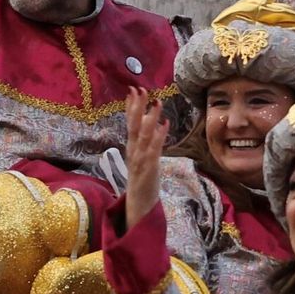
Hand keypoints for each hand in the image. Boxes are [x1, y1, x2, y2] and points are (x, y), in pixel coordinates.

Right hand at [124, 87, 168, 229]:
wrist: (139, 203)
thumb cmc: (141, 179)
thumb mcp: (139, 156)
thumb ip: (141, 140)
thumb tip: (145, 121)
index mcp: (131, 146)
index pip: (129, 122)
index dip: (131, 106)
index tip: (132, 89)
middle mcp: (133, 150)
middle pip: (134, 125)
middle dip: (137, 107)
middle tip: (141, 89)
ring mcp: (140, 159)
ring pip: (144, 135)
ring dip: (150, 118)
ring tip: (157, 103)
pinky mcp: (150, 168)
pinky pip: (154, 150)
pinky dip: (159, 137)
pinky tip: (165, 125)